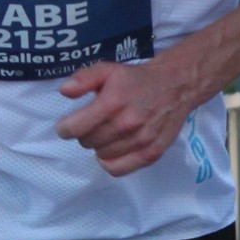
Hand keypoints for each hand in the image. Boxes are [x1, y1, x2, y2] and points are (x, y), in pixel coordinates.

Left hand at [55, 56, 192, 176]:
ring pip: (101, 155)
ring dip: (99, 145)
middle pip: (87, 142)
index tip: (67, 125)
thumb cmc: (136, 79)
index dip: (65, 128)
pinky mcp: (151, 153)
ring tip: (107, 132)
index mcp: (113, 102)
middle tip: (93, 123)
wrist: (175, 86)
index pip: (75, 128)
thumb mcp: (108, 70)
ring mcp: (141, 140)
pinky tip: (112, 150)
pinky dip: (109, 162)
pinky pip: (118, 169)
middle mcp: (127, 123)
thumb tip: (64, 91)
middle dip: (84, 133)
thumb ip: (84, 78)